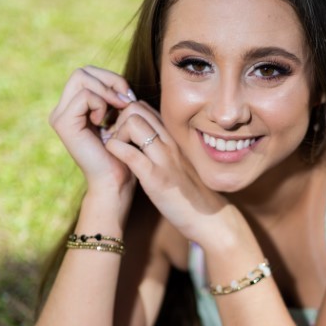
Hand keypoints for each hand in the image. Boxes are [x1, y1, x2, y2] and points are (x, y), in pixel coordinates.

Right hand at [49, 66, 137, 195]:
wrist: (115, 180)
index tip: (129, 97)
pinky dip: (101, 103)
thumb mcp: (119, 119)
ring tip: (119, 109)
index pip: (88, 74)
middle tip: (126, 99)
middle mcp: (62, 110)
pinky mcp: (63, 123)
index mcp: (74, 108)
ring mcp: (59, 116)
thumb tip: (119, 81)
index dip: (111, 78)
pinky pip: (84, 95)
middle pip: (82, 71)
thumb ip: (114, 99)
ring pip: (81, 77)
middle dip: (109, 80)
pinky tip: (106, 122)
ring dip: (107, 90)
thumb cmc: (122, 153)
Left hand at [105, 101, 228, 244]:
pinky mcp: (156, 178)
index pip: (144, 107)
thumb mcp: (178, 165)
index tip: (120, 135)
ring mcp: (164, 158)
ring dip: (116, 134)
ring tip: (115, 152)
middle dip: (117, 120)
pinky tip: (114, 161)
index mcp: (173, 138)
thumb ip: (163, 150)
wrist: (210, 218)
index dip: (125, 116)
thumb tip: (143, 142)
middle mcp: (170, 142)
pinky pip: (130, 153)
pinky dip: (115, 151)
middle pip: (135, 108)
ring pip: (133, 123)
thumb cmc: (192, 194)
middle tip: (114, 142)